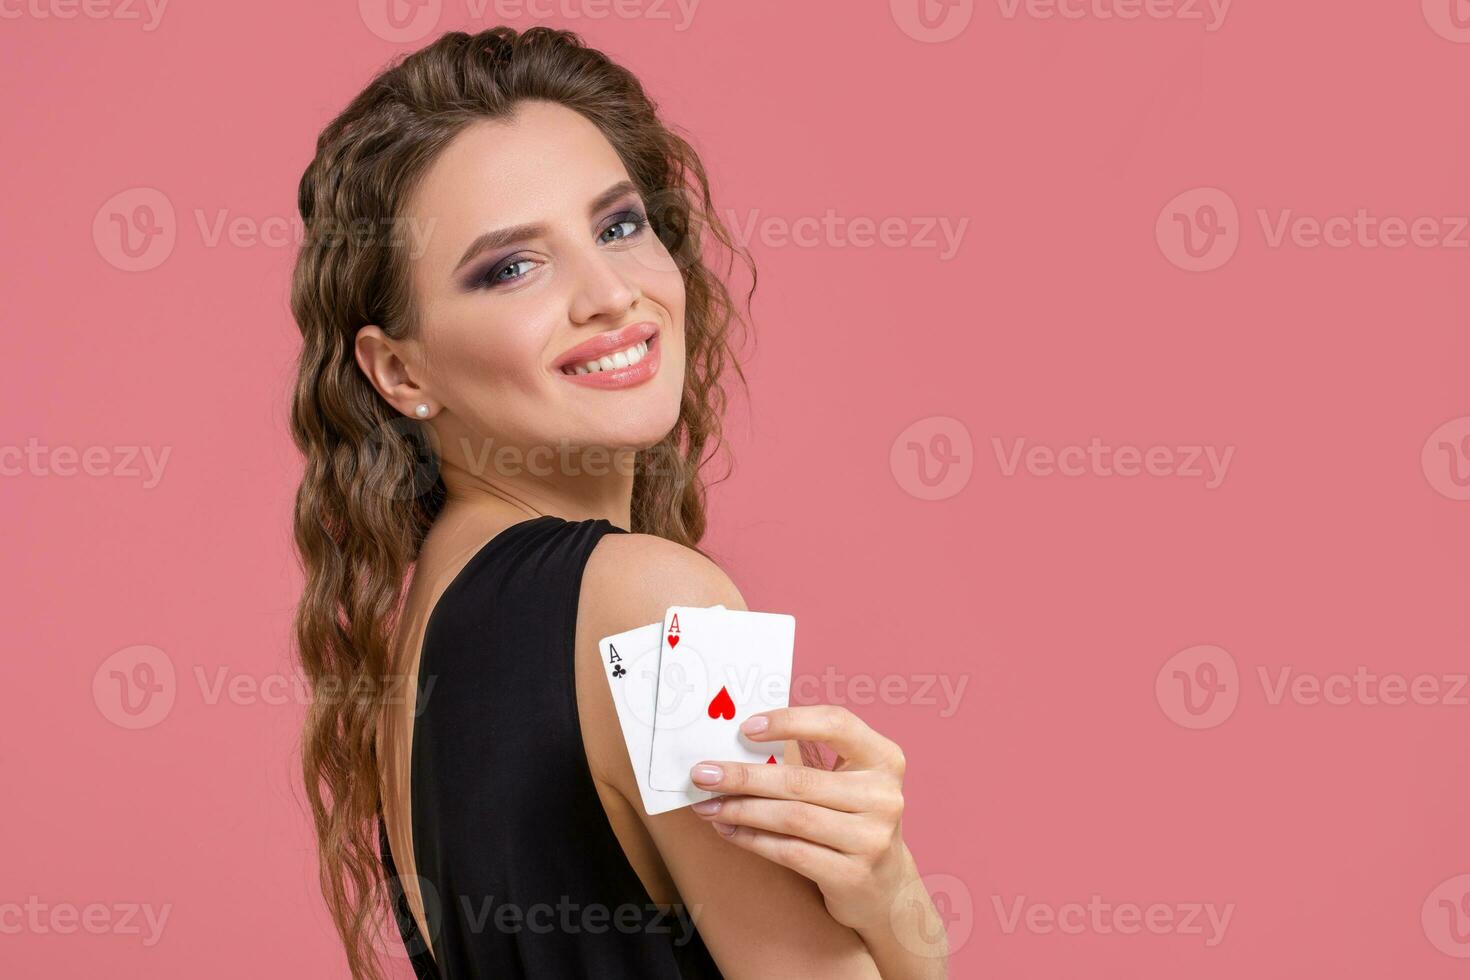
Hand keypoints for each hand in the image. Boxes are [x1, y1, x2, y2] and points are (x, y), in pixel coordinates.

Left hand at [688, 704, 914, 931]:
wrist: (885, 886)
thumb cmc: (852, 819)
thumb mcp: (847, 782)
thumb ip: (808, 760)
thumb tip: (733, 748)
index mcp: (884, 758)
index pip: (836, 723)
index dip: (789, 721)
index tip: (744, 727)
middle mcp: (884, 795)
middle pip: (801, 780)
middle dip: (743, 776)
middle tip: (702, 774)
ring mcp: (872, 838)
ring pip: (791, 817)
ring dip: (741, 810)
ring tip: (707, 805)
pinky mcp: (853, 875)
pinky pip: (790, 851)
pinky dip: (752, 839)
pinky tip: (729, 829)